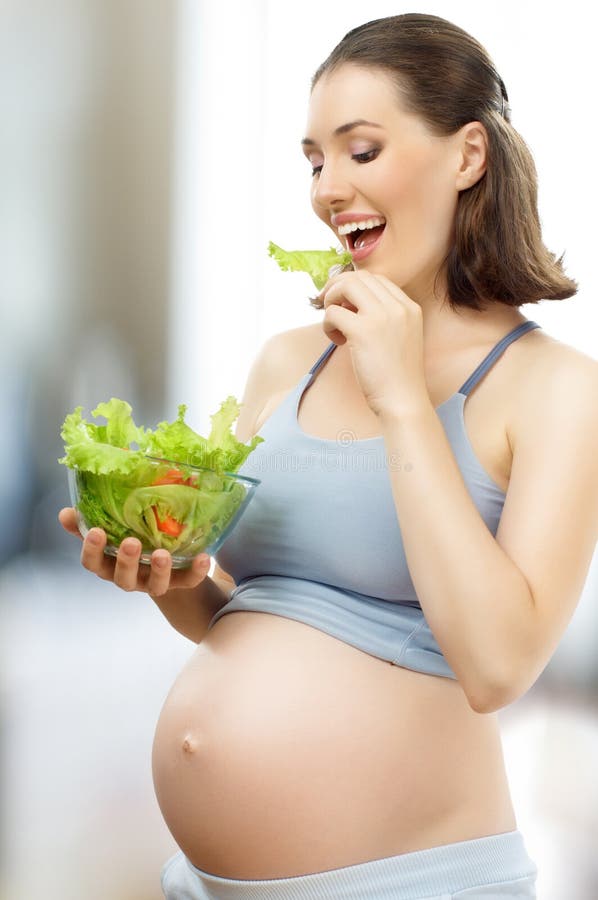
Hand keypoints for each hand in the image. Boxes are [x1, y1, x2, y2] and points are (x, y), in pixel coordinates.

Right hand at [58, 507, 210, 597]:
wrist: (165, 564)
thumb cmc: (130, 542)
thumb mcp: (109, 532)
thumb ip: (87, 523)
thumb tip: (66, 512)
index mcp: (109, 565)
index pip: (93, 564)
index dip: (92, 550)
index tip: (95, 532)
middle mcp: (130, 578)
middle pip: (123, 578)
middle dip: (126, 561)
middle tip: (131, 543)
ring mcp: (154, 583)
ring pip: (155, 586)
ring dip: (159, 570)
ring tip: (163, 554)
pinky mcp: (180, 582)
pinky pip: (189, 581)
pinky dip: (196, 571)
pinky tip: (205, 557)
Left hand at [320, 270, 428, 418]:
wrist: (403, 401)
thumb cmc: (397, 377)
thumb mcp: (401, 338)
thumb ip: (385, 319)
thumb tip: (350, 305)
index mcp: (410, 307)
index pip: (377, 280)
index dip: (355, 287)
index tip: (345, 303)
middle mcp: (398, 307)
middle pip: (360, 277)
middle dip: (338, 287)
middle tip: (328, 306)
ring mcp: (381, 317)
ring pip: (346, 286)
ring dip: (331, 300)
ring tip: (334, 323)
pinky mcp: (363, 331)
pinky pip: (333, 312)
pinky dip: (328, 324)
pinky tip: (337, 341)